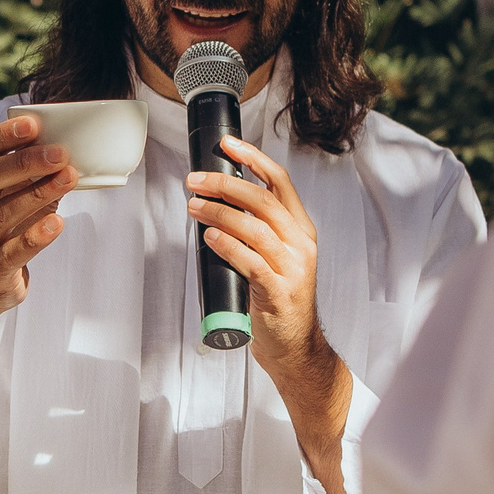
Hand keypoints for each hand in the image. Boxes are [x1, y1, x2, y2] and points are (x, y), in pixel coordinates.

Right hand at [0, 116, 73, 464]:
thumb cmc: (0, 228)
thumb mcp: (6, 197)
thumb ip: (29, 174)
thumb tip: (68, 144)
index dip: (3, 135)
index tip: (35, 123)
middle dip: (24, 162)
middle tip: (61, 152)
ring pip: (1, 215)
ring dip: (38, 194)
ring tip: (69, 177)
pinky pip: (11, 253)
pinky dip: (35, 237)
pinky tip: (58, 222)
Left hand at [187, 134, 354, 493]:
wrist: (296, 348)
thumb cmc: (278, 300)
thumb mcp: (274, 257)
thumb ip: (256, 231)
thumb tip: (214, 202)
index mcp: (301, 229)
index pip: (279, 182)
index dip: (252, 159)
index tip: (226, 144)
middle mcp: (301, 244)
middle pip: (262, 200)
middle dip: (225, 183)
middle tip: (194, 180)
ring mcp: (293, 268)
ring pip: (254, 227)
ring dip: (218, 213)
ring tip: (192, 207)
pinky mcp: (279, 292)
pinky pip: (250, 261)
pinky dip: (227, 246)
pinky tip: (208, 238)